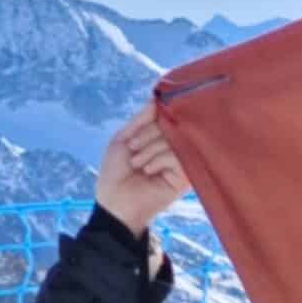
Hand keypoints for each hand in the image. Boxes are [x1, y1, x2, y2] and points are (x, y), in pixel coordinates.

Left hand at [95, 104, 191, 237]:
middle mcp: (173, 147)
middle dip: (147, 136)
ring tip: (138, 165)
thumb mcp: (123, 139)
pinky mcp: (186, 177)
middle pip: (170, 125)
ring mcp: (181, 162)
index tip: (134, 135)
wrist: (115, 203)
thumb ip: (141, 120)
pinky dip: (159, 160)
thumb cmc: (116, 173)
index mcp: (160, 138)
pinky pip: (178, 155)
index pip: (165, 116)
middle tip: (133, 151)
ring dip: (150, 150)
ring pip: (173, 139)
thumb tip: (157, 99)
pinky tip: (149, 172)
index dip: (151, 120)